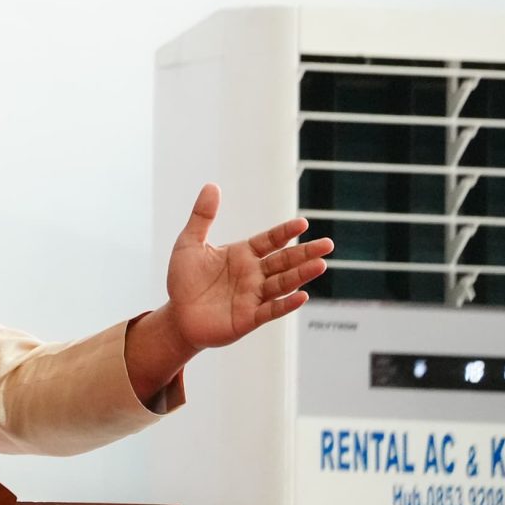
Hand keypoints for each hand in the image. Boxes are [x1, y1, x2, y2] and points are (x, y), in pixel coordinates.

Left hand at [164, 183, 330, 353]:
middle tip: (328, 244)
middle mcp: (254, 274)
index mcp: (243, 255)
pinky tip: (302, 296)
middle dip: (305, 253)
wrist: (176, 315)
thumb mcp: (189, 244)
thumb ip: (202, 217)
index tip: (302, 223)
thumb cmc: (184, 280)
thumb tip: (211, 185)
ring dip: (301, 275)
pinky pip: (271, 310)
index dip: (285, 232)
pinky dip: (286, 304)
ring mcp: (254, 297)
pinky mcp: (249, 318)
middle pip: (284, 261)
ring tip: (321, 265)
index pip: (270, 240)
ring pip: (283, 283)